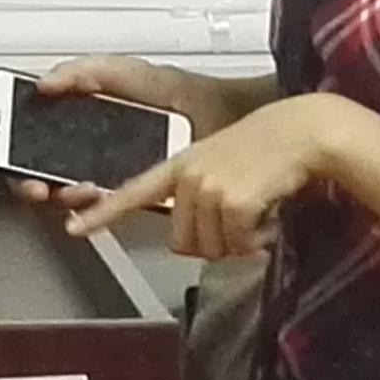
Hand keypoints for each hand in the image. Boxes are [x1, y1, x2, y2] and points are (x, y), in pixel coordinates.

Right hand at [0, 55, 245, 209]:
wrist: (222, 121)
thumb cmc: (181, 94)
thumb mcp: (126, 72)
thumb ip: (84, 71)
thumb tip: (45, 83)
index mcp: (79, 110)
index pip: (25, 123)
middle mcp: (85, 143)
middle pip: (32, 161)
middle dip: (16, 170)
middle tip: (19, 173)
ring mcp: (102, 170)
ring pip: (56, 186)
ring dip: (47, 188)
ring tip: (52, 185)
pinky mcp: (125, 195)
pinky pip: (92, 204)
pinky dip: (81, 202)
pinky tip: (83, 193)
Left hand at [63, 92, 375, 260]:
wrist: (304, 131)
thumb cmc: (270, 150)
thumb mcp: (222, 165)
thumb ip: (199, 196)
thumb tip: (196, 240)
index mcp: (181, 164)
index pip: (134, 192)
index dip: (103, 214)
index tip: (75, 228)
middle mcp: (189, 175)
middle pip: (183, 243)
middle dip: (212, 244)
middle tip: (239, 224)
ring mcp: (208, 187)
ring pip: (211, 248)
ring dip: (238, 242)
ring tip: (257, 212)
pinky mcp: (233, 200)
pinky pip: (238, 245)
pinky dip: (257, 241)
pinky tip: (268, 216)